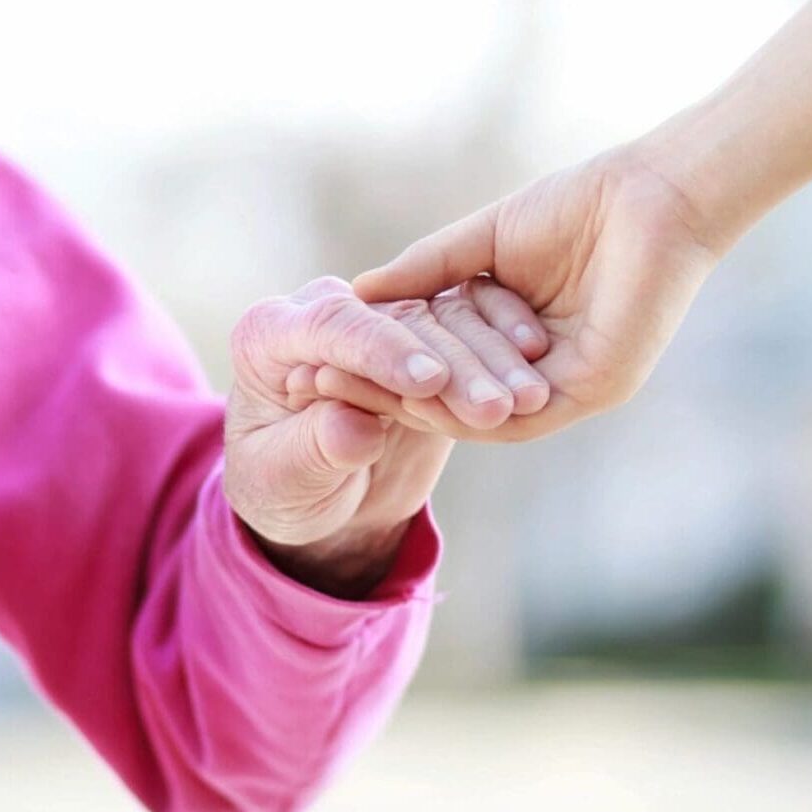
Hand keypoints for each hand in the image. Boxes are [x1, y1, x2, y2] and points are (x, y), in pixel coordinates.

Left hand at [223, 277, 548, 596]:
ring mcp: (384, 325)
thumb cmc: (282, 488)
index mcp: (273, 333)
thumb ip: (314, 449)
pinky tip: (537, 384)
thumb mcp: (283, 480)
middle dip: (454, 363)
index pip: (334, 325)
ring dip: (492, 363)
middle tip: (497, 406)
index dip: (383, 352)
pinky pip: (472, 339)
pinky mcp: (427, 344)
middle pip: (401, 322)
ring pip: (446, 326)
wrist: (312, 497)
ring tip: (532, 402)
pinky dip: (505, 358)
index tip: (428, 381)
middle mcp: (330, 314)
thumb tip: (353, 429)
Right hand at [352, 146, 720, 440]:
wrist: (650, 193)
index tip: (323, 362)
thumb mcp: (481, 241)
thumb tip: (359, 294)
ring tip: (360, 391)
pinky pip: (520, 414)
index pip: (440, 367)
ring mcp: (566, 388)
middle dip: (389, 392)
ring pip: (480, 411)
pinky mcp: (592, 388)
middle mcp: (536, 374)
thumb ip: (426, 271)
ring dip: (420, 403)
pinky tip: (418, 392)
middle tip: (325, 388)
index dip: (383, 366)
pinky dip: (465, 406)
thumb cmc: (576, 207)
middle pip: (453, 395)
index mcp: (514, 343)